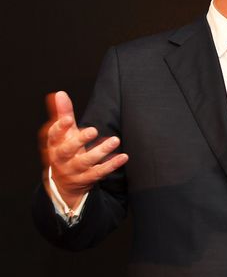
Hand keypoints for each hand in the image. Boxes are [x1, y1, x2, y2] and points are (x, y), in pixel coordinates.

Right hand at [39, 91, 127, 208]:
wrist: (62, 182)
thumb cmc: (65, 149)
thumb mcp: (63, 133)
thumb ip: (63, 113)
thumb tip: (59, 93)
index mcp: (54, 144)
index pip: (54, 136)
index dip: (60, 127)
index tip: (68, 119)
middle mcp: (62, 158)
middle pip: (67, 150)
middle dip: (79, 140)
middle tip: (93, 129)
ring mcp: (74, 170)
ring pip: (85, 162)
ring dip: (100, 151)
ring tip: (115, 140)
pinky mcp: (87, 178)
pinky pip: (99, 172)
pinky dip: (111, 165)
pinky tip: (123, 157)